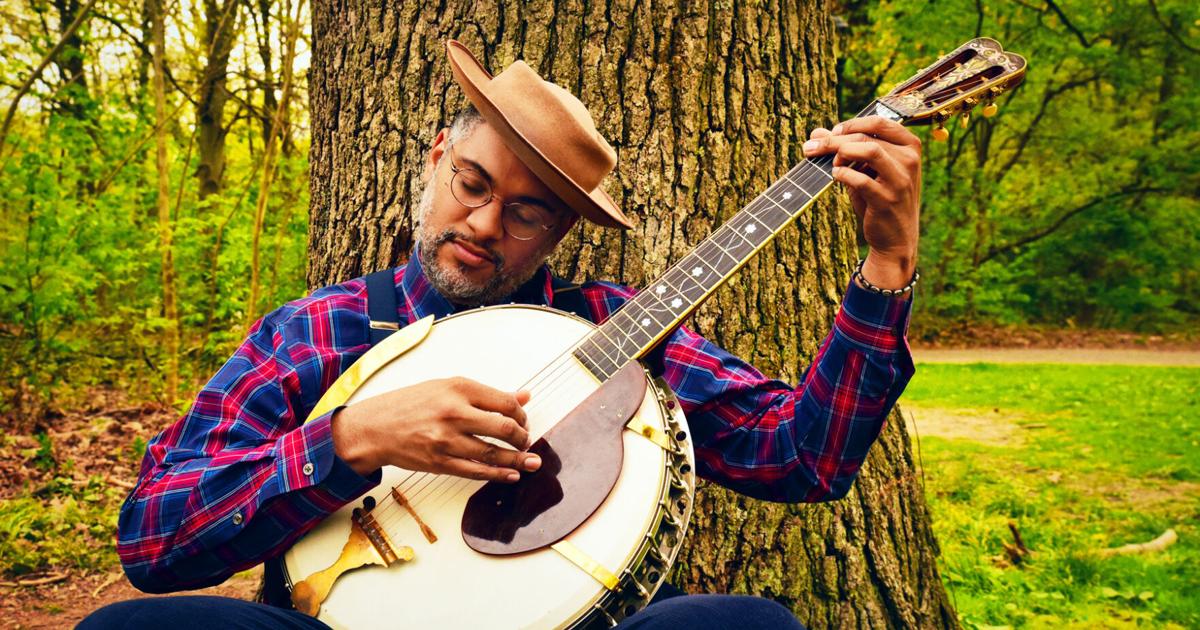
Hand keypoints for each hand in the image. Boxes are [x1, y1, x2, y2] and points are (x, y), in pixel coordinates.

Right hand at [331, 377, 540, 481]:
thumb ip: (486, 394)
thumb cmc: (410, 404)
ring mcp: (446, 440)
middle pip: (504, 428)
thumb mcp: (447, 388)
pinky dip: (498, 474)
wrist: (374, 427)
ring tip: (531, 462)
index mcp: (458, 388)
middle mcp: (454, 412)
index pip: (505, 402)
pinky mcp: (440, 462)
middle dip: (523, 437)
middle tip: (526, 441)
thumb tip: (524, 395)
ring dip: (517, 460)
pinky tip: (511, 475)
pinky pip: (476, 471)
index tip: (523, 420)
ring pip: (493, 453)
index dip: (521, 414)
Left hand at [803, 116, 921, 287]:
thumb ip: (845, 150)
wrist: (895, 240)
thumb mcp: (866, 172)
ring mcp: (901, 180)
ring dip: (841, 152)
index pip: (879, 121)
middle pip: (867, 137)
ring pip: (869, 150)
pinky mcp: (888, 199)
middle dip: (834, 140)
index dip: (851, 123)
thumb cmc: (879, 200)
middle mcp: (910, 160)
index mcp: (910, 146)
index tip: (832, 132)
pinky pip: (861, 179)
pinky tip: (835, 176)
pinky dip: (843, 175)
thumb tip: (815, 133)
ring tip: (829, 163)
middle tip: (811, 147)